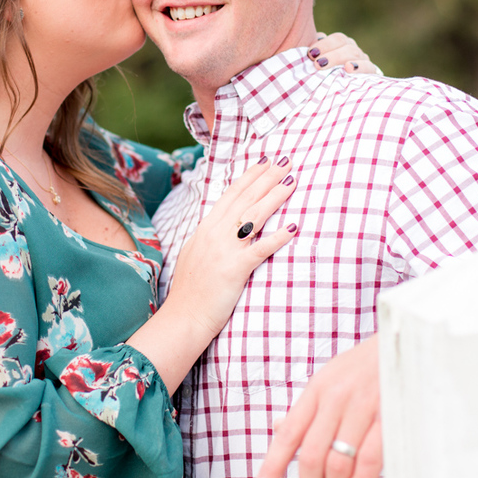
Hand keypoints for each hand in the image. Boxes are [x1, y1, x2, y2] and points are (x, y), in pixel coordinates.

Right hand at [167, 155, 297, 339]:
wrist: (184, 317)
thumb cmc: (191, 290)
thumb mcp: (194, 252)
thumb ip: (209, 235)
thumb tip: (220, 223)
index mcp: (206, 228)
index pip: (231, 194)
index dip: (250, 175)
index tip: (265, 160)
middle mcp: (215, 233)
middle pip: (246, 198)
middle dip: (267, 177)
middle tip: (287, 161)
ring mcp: (225, 250)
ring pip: (254, 216)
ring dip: (275, 196)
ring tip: (292, 181)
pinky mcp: (236, 269)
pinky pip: (260, 249)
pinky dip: (277, 237)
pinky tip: (293, 227)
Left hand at [254, 335, 382, 477]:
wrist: (405, 342)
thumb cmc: (365, 364)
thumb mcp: (330, 377)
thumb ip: (307, 406)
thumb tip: (280, 428)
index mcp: (317, 389)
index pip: (288, 434)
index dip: (272, 466)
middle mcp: (336, 399)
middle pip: (311, 455)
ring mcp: (363, 408)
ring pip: (338, 462)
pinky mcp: (389, 417)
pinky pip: (370, 458)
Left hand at [309, 31, 382, 75]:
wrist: (342, 93)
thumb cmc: (322, 74)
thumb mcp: (317, 62)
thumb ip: (314, 52)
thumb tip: (313, 44)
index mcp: (341, 43)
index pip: (337, 38)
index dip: (324, 44)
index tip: (311, 54)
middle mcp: (353, 49)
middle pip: (345, 44)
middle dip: (330, 54)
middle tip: (317, 64)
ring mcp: (362, 59)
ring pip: (354, 53)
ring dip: (339, 59)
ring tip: (328, 66)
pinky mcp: (370, 72)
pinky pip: (368, 66)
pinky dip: (359, 67)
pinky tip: (349, 69)